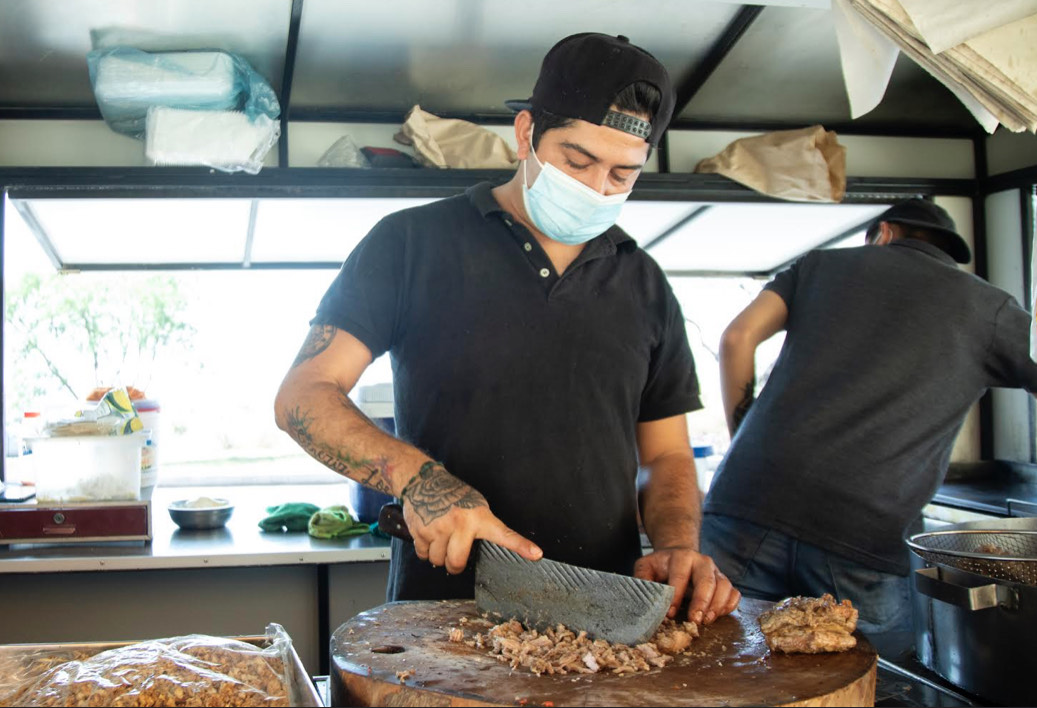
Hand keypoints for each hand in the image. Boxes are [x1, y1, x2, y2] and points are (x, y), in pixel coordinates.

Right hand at [401, 461, 541, 573]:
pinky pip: (422, 554)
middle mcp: (460, 523)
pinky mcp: (420, 530)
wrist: (424, 481)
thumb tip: (478, 552)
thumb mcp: (475, 506)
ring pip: (438, 560)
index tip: (536, 554)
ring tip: (440, 540)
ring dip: (438, 557)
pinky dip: (424, 551)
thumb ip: (480, 527)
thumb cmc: (453, 495)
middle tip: (454, 558)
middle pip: (456, 562)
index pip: (504, 534)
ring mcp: (438, 528)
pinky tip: (428, 536)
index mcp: (479, 518)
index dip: (521, 546)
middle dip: (454, 566)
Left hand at [633, 547, 740, 624]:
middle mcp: (702, 562)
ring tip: (707, 621)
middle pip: (707, 580)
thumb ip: (642, 580)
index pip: (680, 575)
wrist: (679, 555)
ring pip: (724, 586)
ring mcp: (716, 571)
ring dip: (717, 606)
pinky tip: (718, 616)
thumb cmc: (661, 565)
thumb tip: (644, 601)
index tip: (670, 613)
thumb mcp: (646, 566)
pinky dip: (729, 606)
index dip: (676, 595)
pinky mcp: (724, 582)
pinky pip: (734, 593)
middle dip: (701, 602)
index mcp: (681, 556)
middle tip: (695, 620)